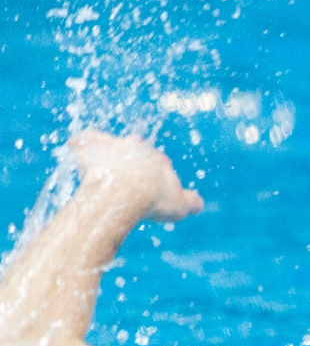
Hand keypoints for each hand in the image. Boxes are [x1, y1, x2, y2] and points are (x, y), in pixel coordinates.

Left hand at [66, 130, 203, 222]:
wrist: (125, 193)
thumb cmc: (153, 199)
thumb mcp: (179, 206)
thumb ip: (191, 202)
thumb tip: (198, 203)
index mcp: (158, 159)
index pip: (160, 161)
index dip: (157, 174)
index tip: (153, 188)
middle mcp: (137, 147)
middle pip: (136, 147)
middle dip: (134, 156)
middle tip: (129, 174)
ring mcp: (113, 146)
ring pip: (110, 140)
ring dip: (107, 148)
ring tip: (102, 160)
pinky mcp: (91, 149)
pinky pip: (83, 139)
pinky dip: (80, 143)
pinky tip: (75, 146)